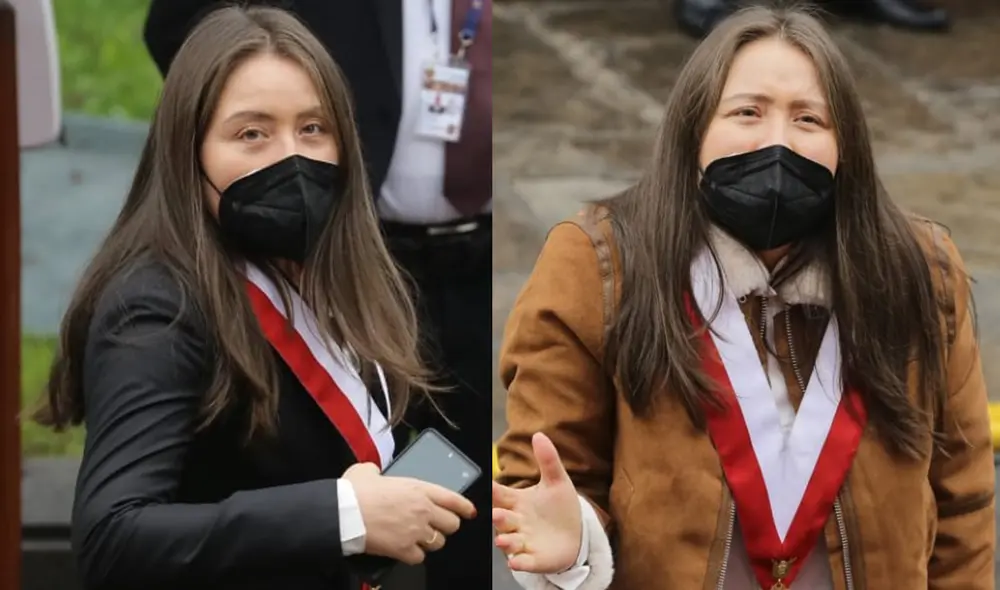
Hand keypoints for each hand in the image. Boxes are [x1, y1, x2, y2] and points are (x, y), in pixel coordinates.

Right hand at [343, 463, 475, 563]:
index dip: (464, 507)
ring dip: (430, 541)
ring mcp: (415, 531)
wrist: (344, 513)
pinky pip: (419, 558)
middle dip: (446, 526)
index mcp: (419, 488)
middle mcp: (423, 510)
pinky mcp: (404, 549)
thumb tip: (375, 472)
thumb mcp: (368, 471)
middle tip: (437, 526)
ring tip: (419, 538)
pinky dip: (413, 556)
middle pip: (452, 524)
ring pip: (438, 542)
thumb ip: (378, 471)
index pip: (453, 499)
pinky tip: (405, 550)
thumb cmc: (355, 492)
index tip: (469, 511)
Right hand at [493, 432, 581, 573]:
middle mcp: (516, 521)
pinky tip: (517, 561)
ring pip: (508, 541)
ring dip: (505, 541)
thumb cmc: (560, 508)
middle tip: (497, 514)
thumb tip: (539, 434)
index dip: (492, 491)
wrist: (576, 535)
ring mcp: (523, 541)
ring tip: (504, 540)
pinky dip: (519, 562)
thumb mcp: (557, 481)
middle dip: (498, 518)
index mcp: (517, 501)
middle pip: (501, 519)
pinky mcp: (533, 559)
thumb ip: (547, 459)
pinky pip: (523, 562)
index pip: (500, 494)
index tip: (487, 486)